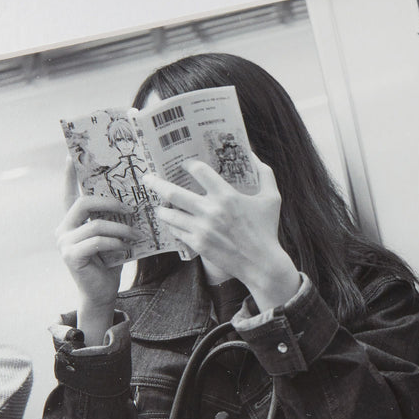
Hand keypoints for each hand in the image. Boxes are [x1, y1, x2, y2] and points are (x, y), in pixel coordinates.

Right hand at [55, 162, 139, 319]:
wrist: (102, 292)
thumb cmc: (109, 261)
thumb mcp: (112, 235)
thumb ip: (112, 218)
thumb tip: (132, 199)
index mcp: (72, 221)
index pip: (69, 193)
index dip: (69, 175)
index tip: (71, 156)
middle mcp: (63, 228)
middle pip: (84, 203)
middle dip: (110, 203)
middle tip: (131, 208)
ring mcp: (64, 242)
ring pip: (95, 224)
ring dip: (121, 228)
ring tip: (136, 233)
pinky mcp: (70, 256)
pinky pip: (96, 241)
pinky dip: (115, 242)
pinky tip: (126, 246)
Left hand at [147, 159, 301, 309]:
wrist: (261, 263)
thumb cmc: (267, 229)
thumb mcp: (272, 198)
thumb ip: (265, 173)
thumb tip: (253, 155)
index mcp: (227, 195)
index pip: (199, 171)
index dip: (189, 165)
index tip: (185, 165)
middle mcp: (211, 211)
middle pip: (173, 192)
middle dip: (156, 183)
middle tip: (147, 178)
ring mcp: (201, 229)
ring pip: (169, 214)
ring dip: (162, 208)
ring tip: (160, 206)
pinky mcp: (197, 244)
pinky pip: (176, 231)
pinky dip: (172, 225)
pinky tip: (173, 223)